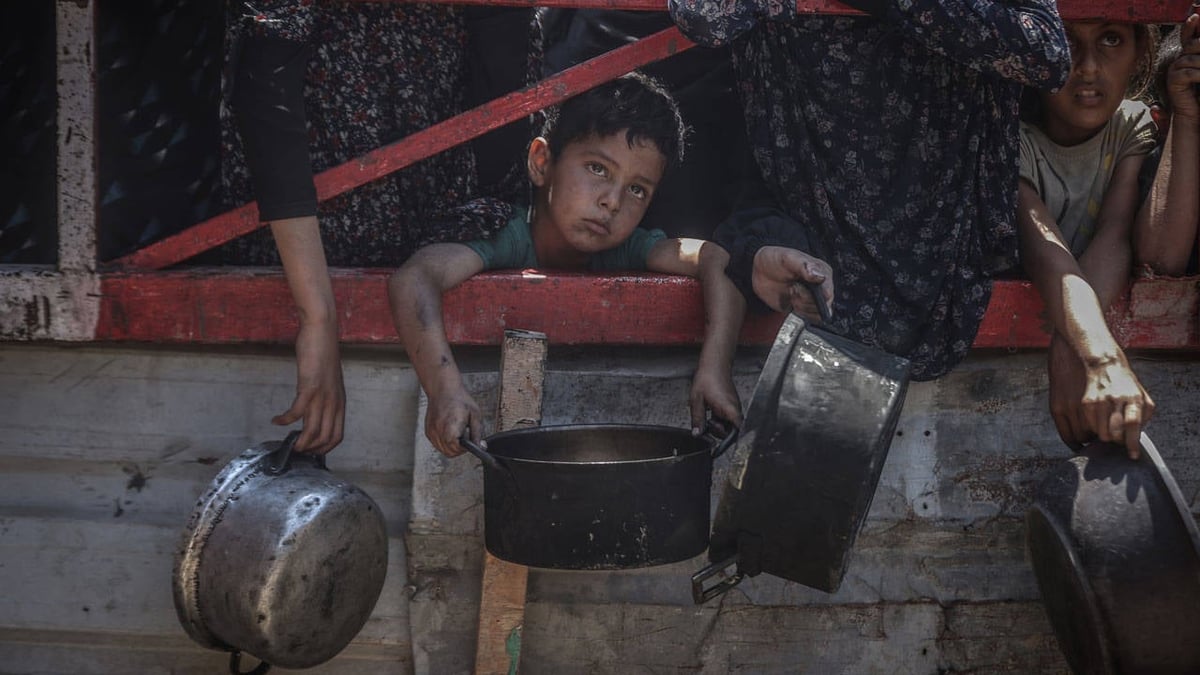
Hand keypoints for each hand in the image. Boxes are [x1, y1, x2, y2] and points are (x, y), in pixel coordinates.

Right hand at [274, 320, 344, 454]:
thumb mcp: (329, 381)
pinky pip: (297, 412)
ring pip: (313, 430)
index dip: (324, 448)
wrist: (322, 331)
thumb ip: (325, 397)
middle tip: (296, 450)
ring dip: (299, 441)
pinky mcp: (309, 387)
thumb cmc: (323, 353)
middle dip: (310, 449)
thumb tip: (314, 410)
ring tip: (289, 445)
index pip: (337, 435)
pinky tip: (277, 420)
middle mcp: (334, 402)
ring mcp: (323, 396)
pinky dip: (285, 420)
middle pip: (326, 438)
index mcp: (340, 402)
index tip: (311, 451)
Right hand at [424, 377, 483, 457]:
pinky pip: (438, 445)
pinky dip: (445, 443)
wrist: (443, 389)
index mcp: (450, 427)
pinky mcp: (428, 432)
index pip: (457, 449)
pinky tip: (450, 432)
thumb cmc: (459, 399)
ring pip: (443, 450)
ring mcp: (432, 432)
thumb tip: (480, 446)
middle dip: (459, 449)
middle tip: (465, 438)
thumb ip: (477, 433)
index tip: (470, 443)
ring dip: (452, 447)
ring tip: (457, 433)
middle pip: (450, 452)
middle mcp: (438, 431)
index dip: (465, 448)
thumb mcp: (475, 415)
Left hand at [689, 365, 742, 435]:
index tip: (719, 444)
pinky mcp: (731, 404)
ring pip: (730, 424)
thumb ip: (697, 419)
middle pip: (733, 430)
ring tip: (709, 417)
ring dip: (719, 425)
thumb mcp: (697, 401)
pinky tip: (712, 412)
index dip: (729, 439)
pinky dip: (720, 419)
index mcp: (728, 409)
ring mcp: (734, 406)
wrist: (714, 365)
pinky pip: (728, 417)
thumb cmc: (708, 378)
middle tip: (709, 425)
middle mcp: (735, 409)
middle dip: (720, 432)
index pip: (737, 430)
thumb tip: (697, 433)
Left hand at [752, 246, 834, 322]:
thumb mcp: (788, 258)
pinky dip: (799, 313)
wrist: (761, 271)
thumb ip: (804, 265)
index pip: (828, 291)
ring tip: (791, 293)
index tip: (797, 286)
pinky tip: (791, 302)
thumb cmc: (775, 260)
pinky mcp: (805, 307)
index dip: (813, 294)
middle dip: (804, 299)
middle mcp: (821, 286)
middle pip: (822, 305)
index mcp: (822, 272)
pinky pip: (809, 318)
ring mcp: (813, 298)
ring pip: (816, 314)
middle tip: (792, 288)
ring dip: (801, 307)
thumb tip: (819, 276)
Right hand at [1047, 334, 1153, 457]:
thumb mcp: (1138, 390)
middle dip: (1112, 442)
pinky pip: (1071, 434)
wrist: (1091, 352)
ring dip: (1094, 439)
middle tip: (1112, 441)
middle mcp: (1105, 400)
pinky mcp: (1064, 405)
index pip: (1132, 425)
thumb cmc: (1118, 374)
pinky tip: (1084, 437)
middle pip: (1109, 435)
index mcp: (1128, 396)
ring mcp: (1083, 403)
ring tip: (1097, 433)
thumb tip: (1137, 435)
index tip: (1131, 455)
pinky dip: (1079, 440)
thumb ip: (1143, 413)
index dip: (1132, 443)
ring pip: (1089, 436)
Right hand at [1166, 13, 1199, 122]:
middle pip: (1193, 45)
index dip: (1191, 27)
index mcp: (1189, 55)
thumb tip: (1199, 30)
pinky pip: (1189, 73)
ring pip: (1192, 58)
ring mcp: (1175, 70)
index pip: (1189, 36)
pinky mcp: (1173, 81)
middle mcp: (1180, 60)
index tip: (1196, 17)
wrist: (1195, 114)